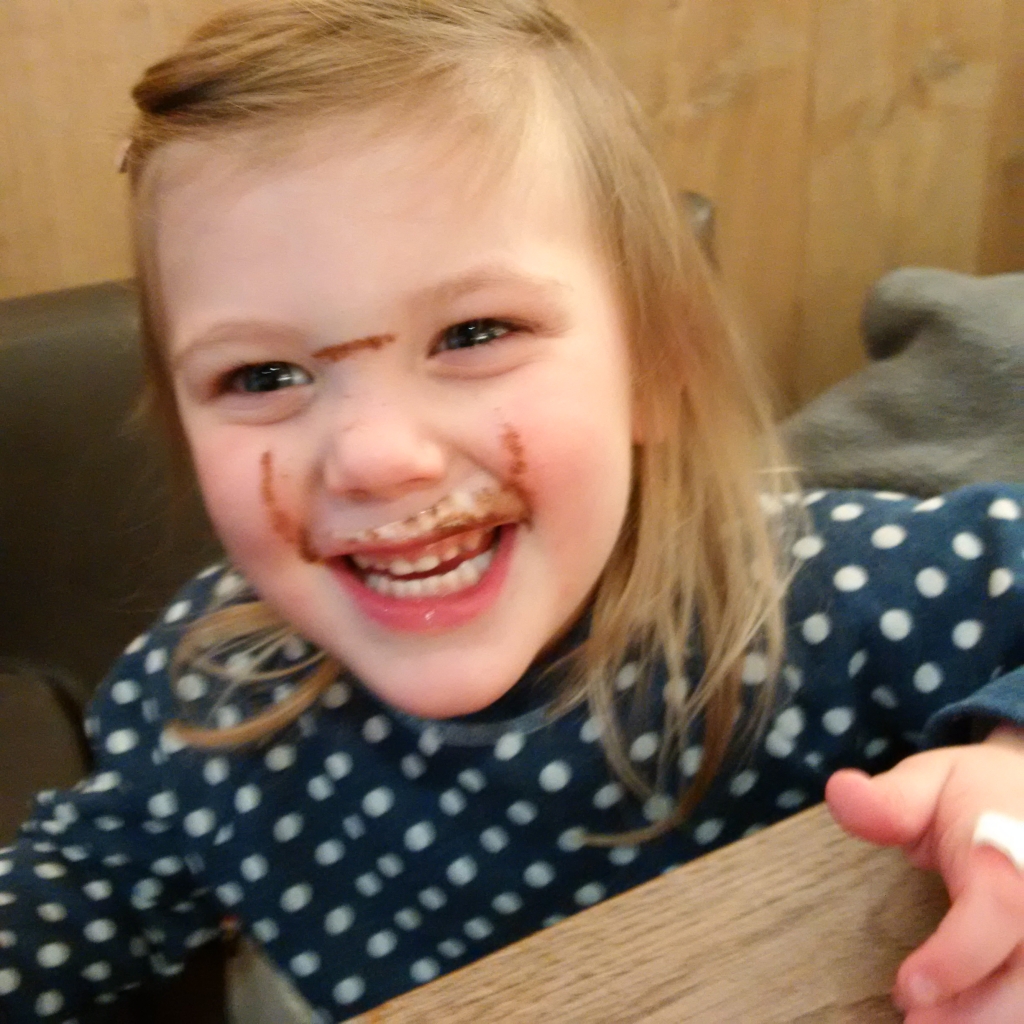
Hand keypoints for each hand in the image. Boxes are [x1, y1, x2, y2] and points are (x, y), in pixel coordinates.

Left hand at [825, 727, 1023, 1022]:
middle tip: (914, 1023)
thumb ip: (890, 800)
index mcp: (1013, 851)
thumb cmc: (976, 793)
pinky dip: (1000, 1011)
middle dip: (974, 1013)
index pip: (1001, 907)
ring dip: (987, 1019)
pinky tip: (960, 1017)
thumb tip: (840, 793)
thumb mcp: (930, 782)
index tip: (905, 989)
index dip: (957, 957)